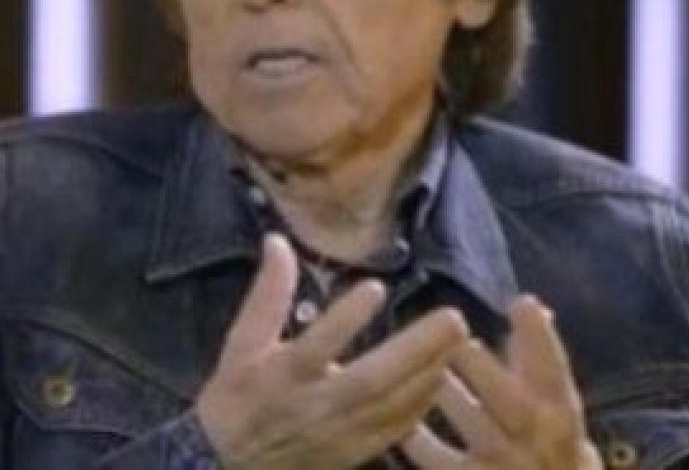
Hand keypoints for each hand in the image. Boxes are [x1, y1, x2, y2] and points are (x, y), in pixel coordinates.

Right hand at [196, 234, 469, 469]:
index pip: (316, 346)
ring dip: (428, 375)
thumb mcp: (242, 341)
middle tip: (453, 318)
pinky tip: (442, 379)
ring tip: (459, 342)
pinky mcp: (353, 453)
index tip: (376, 286)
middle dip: (415, 351)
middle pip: (370, 381)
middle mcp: (314, 406)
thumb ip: (267, 294)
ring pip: (391, 408)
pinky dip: (421, 405)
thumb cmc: (236, 395)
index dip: (344, 319)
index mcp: (283, 374)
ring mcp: (337, 434)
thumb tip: (278, 241)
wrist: (229, 465)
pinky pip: (395, 431)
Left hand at [401, 295, 602, 468]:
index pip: (556, 373)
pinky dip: (424, 446)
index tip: (522, 303)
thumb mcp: (553, 407)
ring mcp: (508, 466)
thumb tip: (529, 303)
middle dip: (490, 375)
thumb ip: (536, 360)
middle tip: (463, 345)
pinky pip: (446, 465)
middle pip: (517, 408)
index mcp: (560, 413)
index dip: (542, 339)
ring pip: (483, 435)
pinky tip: (404, 424)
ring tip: (430, 371)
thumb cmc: (549, 446)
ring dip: (455, 402)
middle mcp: (539, 441)